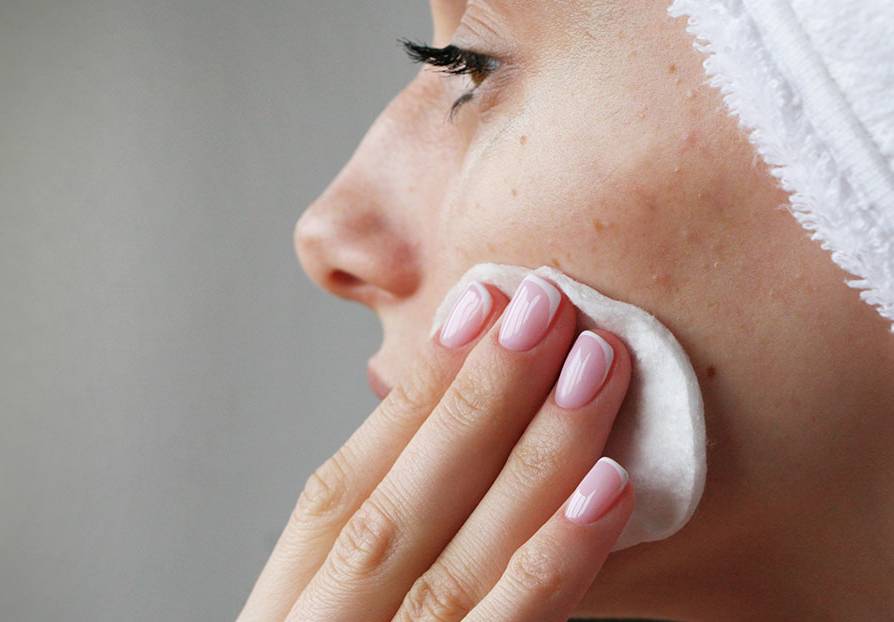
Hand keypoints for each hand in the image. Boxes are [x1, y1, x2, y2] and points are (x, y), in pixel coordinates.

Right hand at [238, 276, 633, 621]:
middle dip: (475, 401)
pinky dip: (554, 561)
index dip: (409, 398)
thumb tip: (457, 439)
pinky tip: (607, 489)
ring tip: (595, 365)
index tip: (477, 307)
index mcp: (286, 611)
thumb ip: (378, 555)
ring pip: (453, 564)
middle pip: (392, 511)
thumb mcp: (332, 617)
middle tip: (546, 303)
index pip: (336, 493)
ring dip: (531, 456)